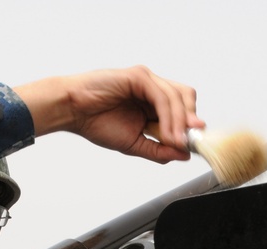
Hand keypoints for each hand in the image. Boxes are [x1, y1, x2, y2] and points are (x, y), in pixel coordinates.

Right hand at [15, 66, 204, 163]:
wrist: (73, 112)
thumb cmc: (96, 122)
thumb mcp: (134, 144)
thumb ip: (159, 150)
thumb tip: (183, 155)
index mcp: (152, 102)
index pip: (182, 109)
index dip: (190, 126)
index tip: (193, 145)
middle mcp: (152, 88)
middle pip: (186, 97)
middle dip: (190, 120)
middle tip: (188, 141)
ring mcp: (146, 80)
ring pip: (177, 97)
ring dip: (180, 123)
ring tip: (176, 142)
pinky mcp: (139, 76)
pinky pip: (162, 96)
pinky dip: (168, 116)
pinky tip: (167, 132)